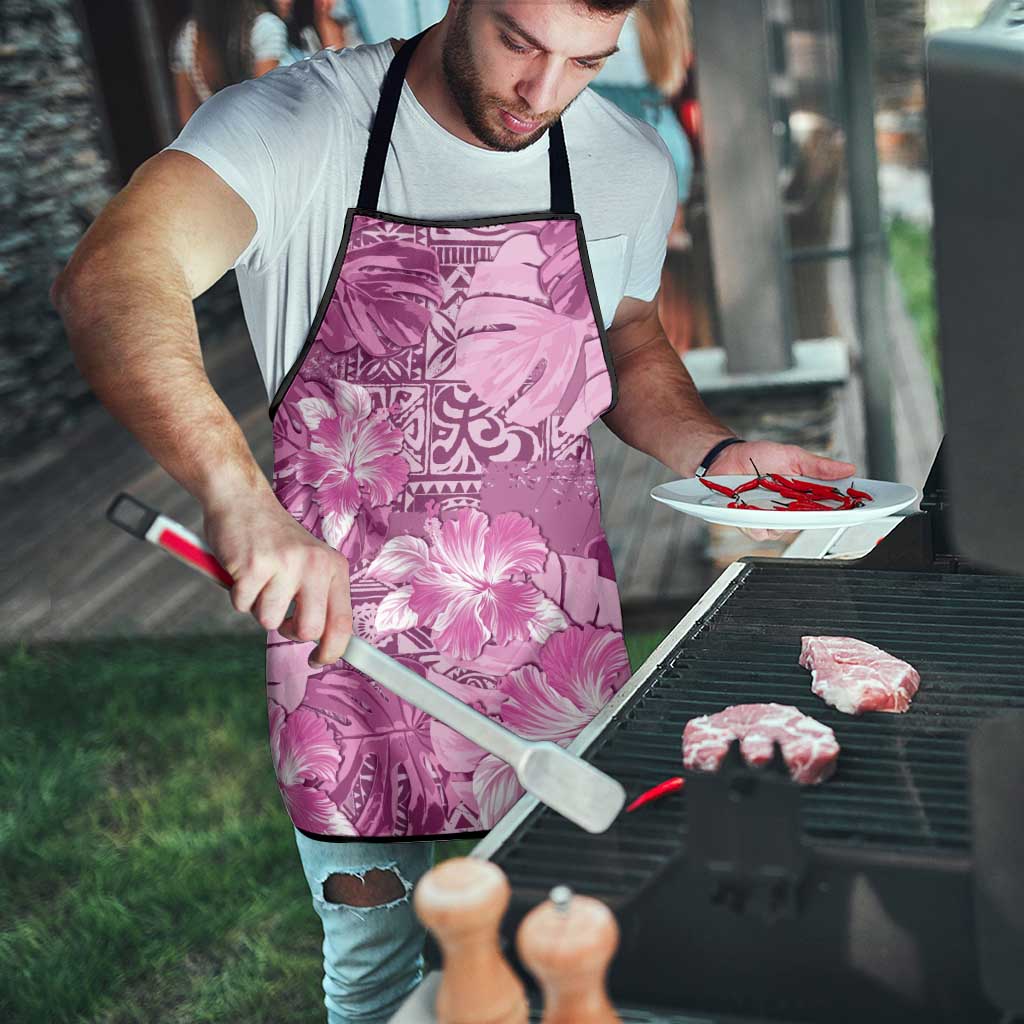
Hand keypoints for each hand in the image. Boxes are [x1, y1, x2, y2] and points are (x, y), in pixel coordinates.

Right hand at [203, 490, 351, 666]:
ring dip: (258, 607)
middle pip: (308, 630)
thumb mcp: (309, 562)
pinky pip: (242, 606)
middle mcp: (315, 564)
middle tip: (280, 614)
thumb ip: (318, 597)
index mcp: (334, 567)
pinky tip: (242, 570)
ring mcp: (285, 564)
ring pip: (269, 621)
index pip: (342, 622)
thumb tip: (324, 642)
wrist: (242, 499)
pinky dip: (237, 595)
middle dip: (289, 632)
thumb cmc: (274, 539)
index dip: (332, 651)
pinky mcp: (253, 565)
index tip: (318, 660)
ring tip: (259, 579)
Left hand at [709, 441, 856, 541]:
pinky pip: (760, 532)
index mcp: (803, 495)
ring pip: (784, 531)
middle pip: (808, 523)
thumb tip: (848, 468)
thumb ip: (818, 466)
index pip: (828, 507)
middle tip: (813, 506)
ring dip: (782, 520)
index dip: (843, 510)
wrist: (726, 457)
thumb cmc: (758, 456)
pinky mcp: (750, 523)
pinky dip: (759, 524)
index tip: (857, 508)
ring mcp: (770, 518)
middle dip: (813, 517)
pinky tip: (755, 513)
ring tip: (775, 504)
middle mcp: (789, 510)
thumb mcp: (792, 456)